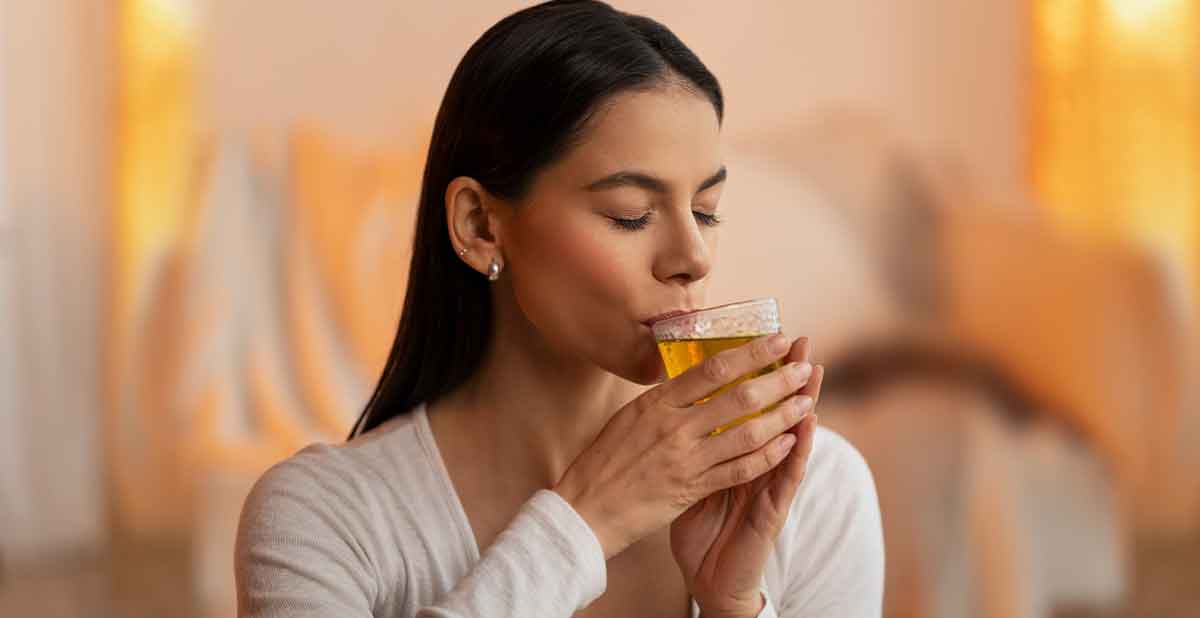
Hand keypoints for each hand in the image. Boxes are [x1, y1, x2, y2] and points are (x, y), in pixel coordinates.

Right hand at [553, 333, 813, 560]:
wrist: (586, 508)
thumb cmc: (605, 461)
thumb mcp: (629, 418)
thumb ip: (664, 400)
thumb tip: (692, 378)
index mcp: (656, 403)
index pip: (712, 368)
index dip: (750, 352)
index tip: (777, 340)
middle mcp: (674, 426)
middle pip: (738, 396)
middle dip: (778, 380)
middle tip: (803, 368)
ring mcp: (685, 458)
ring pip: (747, 432)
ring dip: (782, 415)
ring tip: (805, 402)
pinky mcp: (692, 488)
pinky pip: (740, 469)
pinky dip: (768, 455)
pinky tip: (789, 443)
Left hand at [670, 337, 824, 617]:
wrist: (708, 576)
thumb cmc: (699, 526)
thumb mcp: (692, 477)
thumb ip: (696, 445)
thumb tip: (677, 405)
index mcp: (735, 451)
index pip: (753, 404)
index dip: (762, 373)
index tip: (770, 336)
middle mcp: (758, 463)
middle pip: (778, 411)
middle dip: (788, 376)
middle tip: (802, 342)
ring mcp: (768, 484)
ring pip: (790, 438)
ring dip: (804, 402)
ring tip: (814, 373)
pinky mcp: (772, 510)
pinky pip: (786, 476)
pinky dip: (797, 450)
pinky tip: (807, 427)